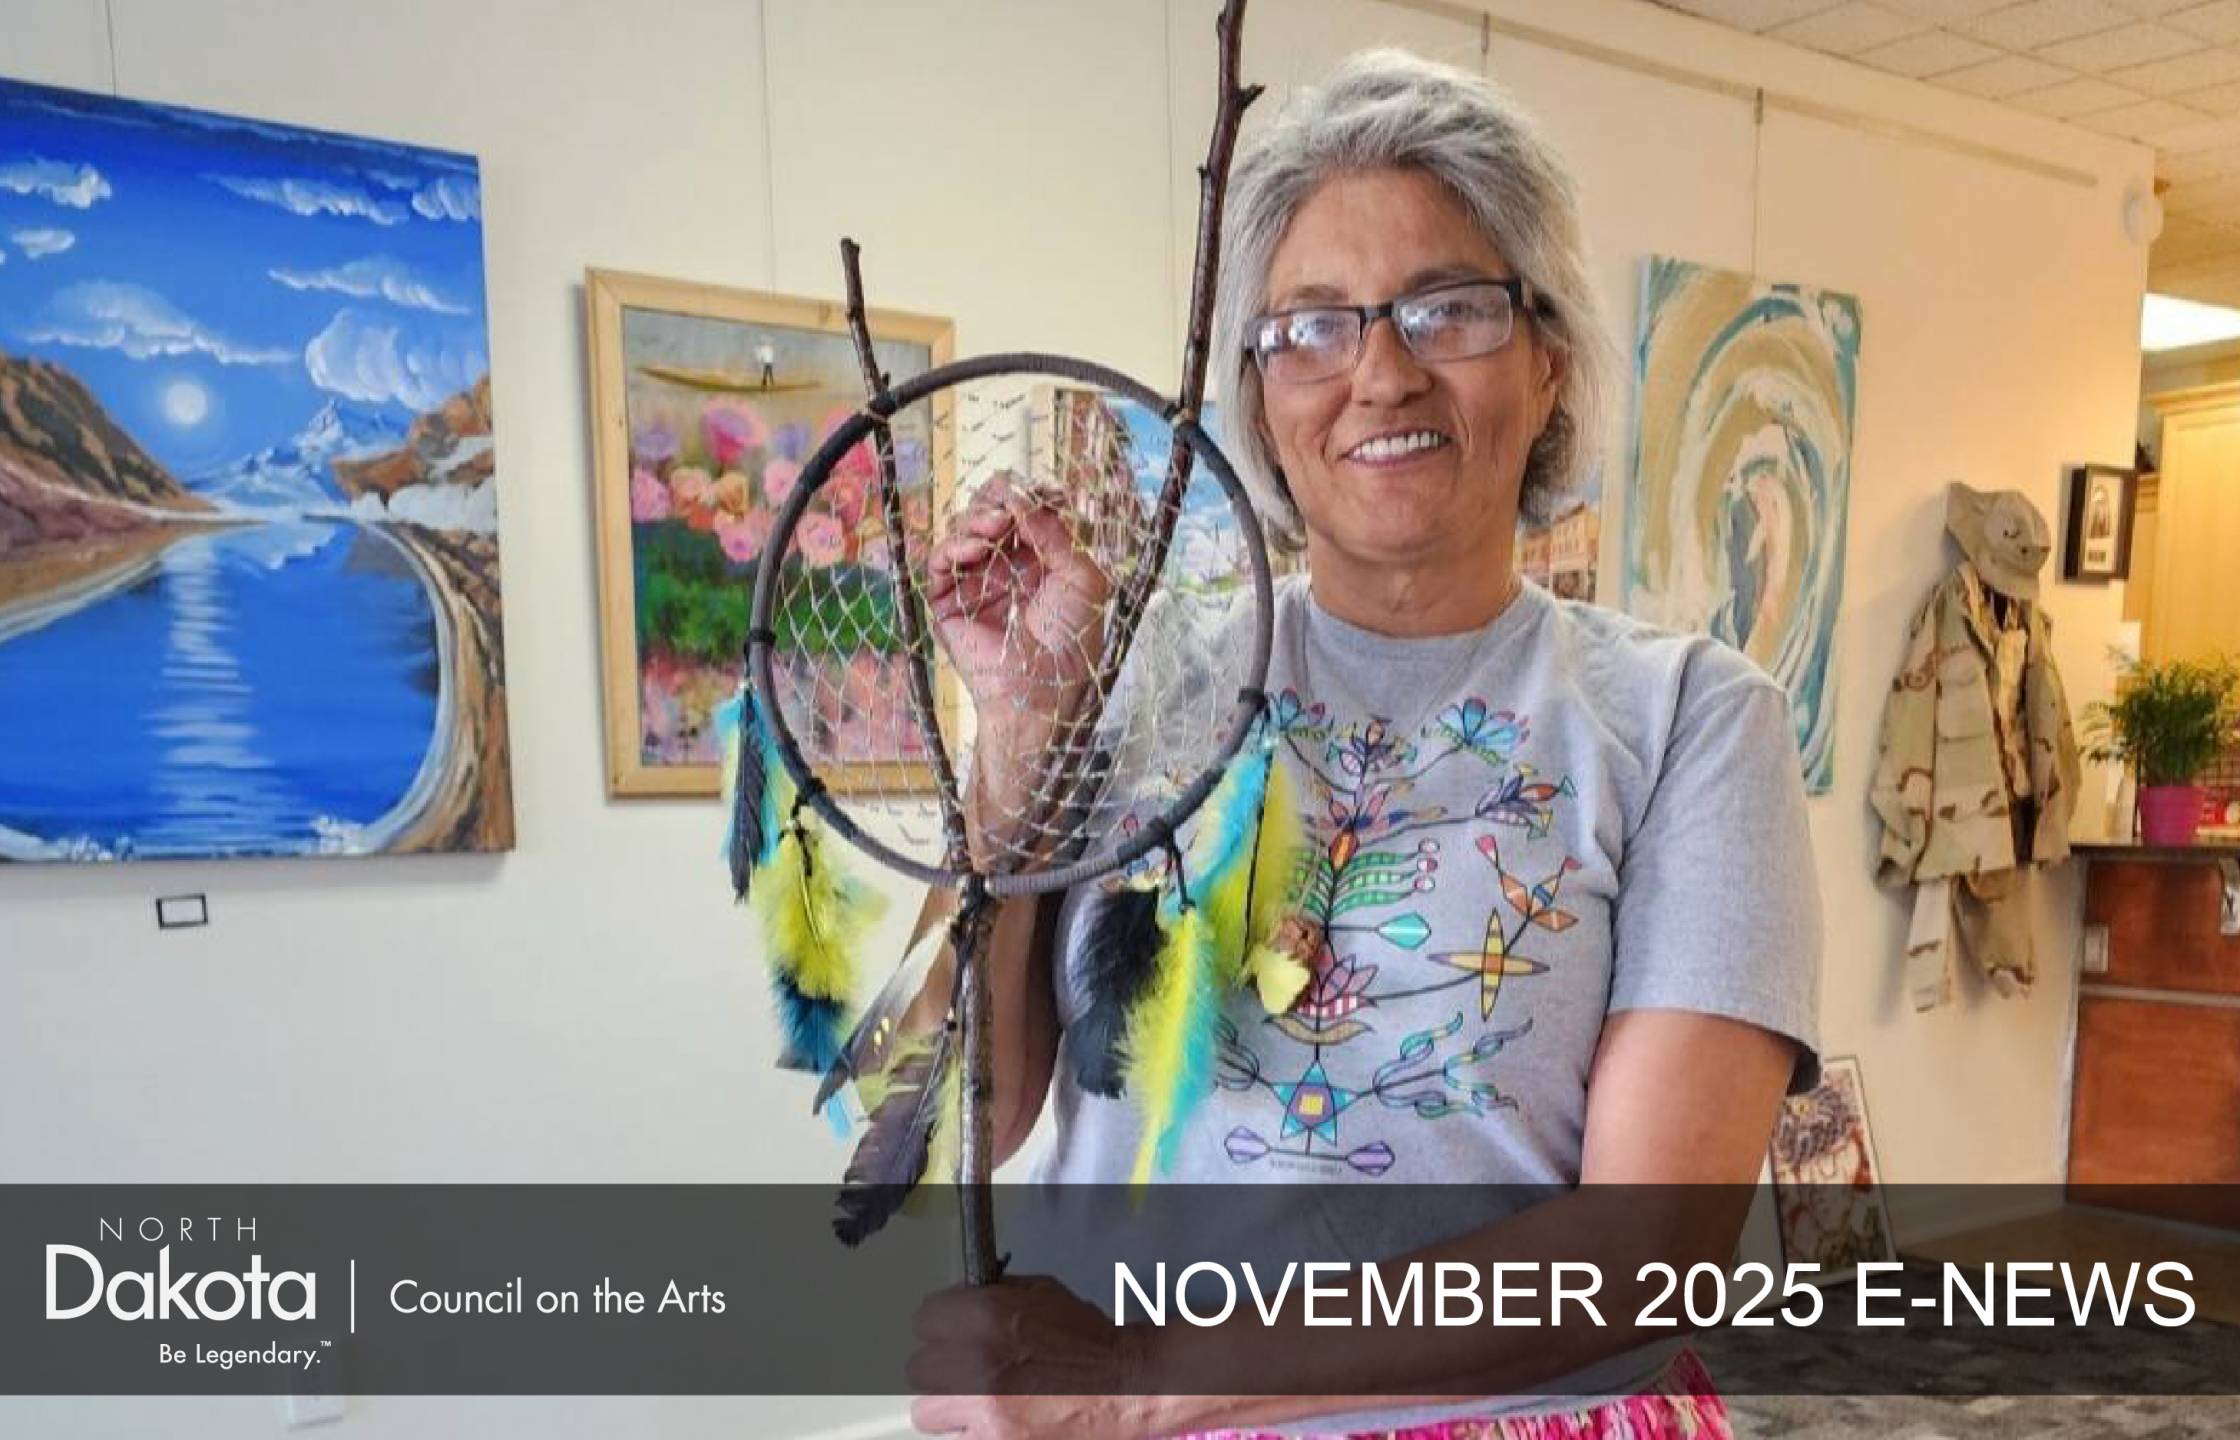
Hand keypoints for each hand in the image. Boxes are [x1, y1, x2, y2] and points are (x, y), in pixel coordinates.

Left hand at [906, 1274, 1160, 1439]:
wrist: (1128, 1387)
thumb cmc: (1088, 1338)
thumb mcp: (1040, 1292)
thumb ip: (991, 1297)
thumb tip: (958, 1305)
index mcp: (984, 1316)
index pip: (923, 1319)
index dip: (943, 1325)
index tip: (957, 1334)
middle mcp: (974, 1364)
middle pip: (919, 1370)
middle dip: (943, 1369)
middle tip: (971, 1373)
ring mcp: (982, 1414)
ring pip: (930, 1414)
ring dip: (954, 1409)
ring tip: (988, 1405)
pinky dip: (976, 1434)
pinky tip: (1004, 1425)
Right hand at [924, 472, 1112, 735]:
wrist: (1046, 690)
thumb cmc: (1072, 641)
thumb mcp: (1082, 577)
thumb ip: (1055, 533)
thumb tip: (1022, 498)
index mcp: (1038, 557)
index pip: (1024, 509)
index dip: (1030, 494)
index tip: (1046, 490)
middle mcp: (1003, 564)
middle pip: (987, 509)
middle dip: (999, 498)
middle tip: (1011, 502)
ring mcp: (973, 580)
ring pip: (962, 528)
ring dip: (978, 518)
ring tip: (997, 526)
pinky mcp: (947, 601)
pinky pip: (939, 561)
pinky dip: (954, 547)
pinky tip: (978, 548)